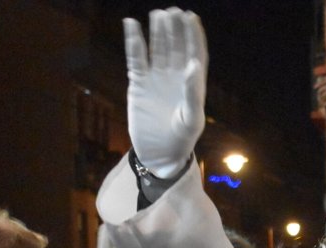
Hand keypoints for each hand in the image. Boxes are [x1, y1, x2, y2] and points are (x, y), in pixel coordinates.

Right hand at [124, 8, 206, 177]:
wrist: (159, 155)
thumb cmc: (180, 140)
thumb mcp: (191, 119)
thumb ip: (193, 93)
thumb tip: (193, 64)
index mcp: (192, 84)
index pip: (195, 53)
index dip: (194, 35)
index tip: (190, 17)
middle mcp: (175, 78)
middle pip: (176, 46)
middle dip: (175, 29)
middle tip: (172, 12)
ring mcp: (156, 79)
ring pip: (157, 49)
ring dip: (157, 32)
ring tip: (157, 14)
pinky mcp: (138, 83)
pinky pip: (136, 58)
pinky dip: (133, 42)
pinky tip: (131, 24)